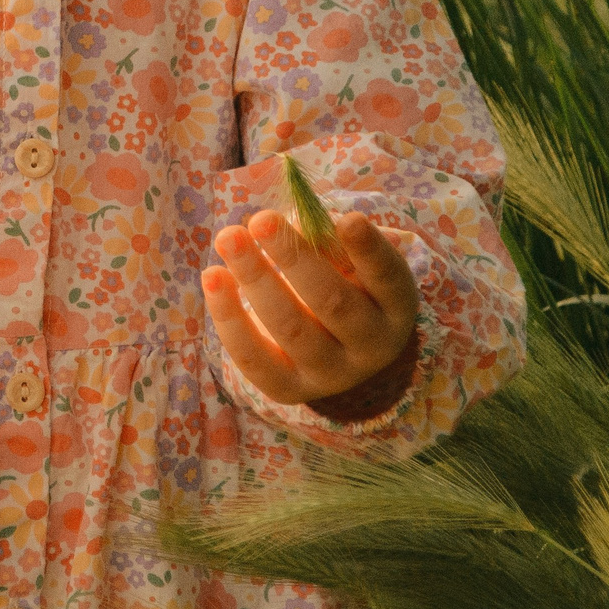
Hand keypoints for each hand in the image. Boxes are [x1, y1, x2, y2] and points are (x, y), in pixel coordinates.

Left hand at [202, 206, 421, 415]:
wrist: (335, 349)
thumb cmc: (342, 283)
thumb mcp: (349, 260)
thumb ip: (329, 240)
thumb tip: (294, 224)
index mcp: (395, 306)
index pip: (387, 277)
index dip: (368, 250)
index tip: (348, 219)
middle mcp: (371, 346)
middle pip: (332, 303)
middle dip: (293, 258)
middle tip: (261, 219)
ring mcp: (331, 374)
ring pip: (290, 329)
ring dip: (255, 278)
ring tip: (229, 237)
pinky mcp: (289, 389)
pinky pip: (254, 359)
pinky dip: (229, 317)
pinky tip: (213, 276)